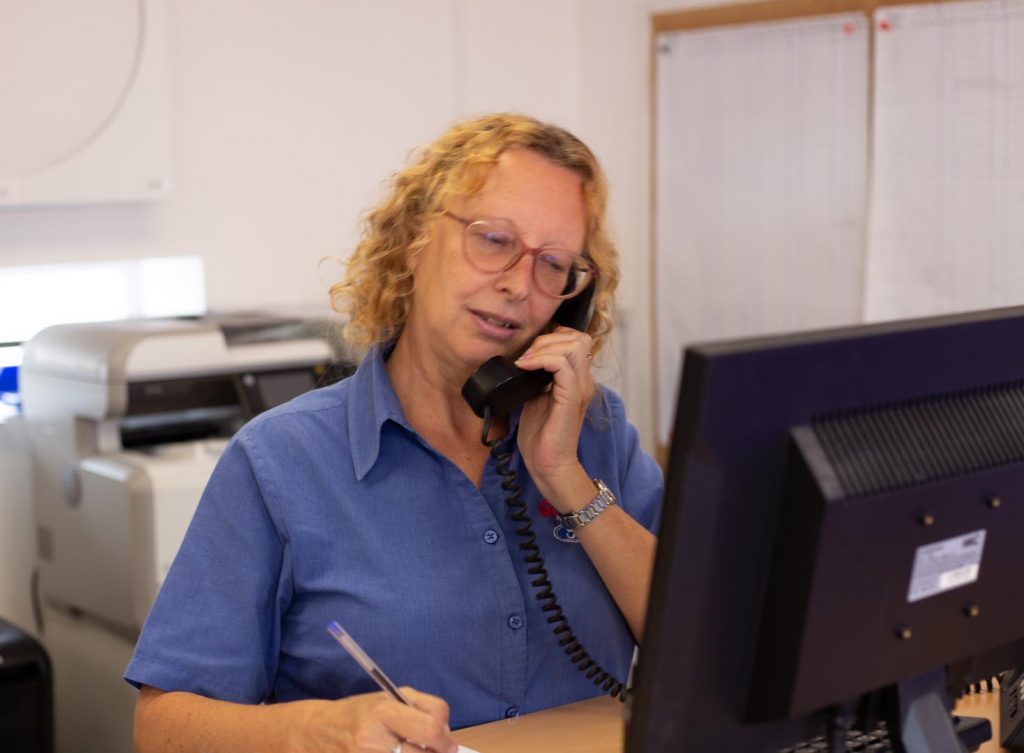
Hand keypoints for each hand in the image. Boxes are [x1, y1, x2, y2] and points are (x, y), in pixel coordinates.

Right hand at [290, 687, 456, 752]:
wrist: (318, 732)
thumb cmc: (359, 713)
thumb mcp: (389, 698)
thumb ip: (422, 708)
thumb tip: (447, 736)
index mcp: (383, 711)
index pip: (429, 727)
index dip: (445, 737)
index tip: (447, 742)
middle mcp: (373, 739)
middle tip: (437, 752)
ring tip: (418, 752)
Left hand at [513, 325, 595, 506]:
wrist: (548, 464)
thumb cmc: (541, 437)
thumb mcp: (535, 397)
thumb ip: (536, 377)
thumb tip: (523, 360)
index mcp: (576, 380)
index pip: (575, 340)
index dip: (551, 337)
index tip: (528, 352)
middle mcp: (583, 381)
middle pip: (577, 337)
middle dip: (547, 339)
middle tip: (526, 356)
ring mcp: (580, 388)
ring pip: (573, 345)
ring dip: (544, 347)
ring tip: (526, 362)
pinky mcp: (572, 398)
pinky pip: (562, 365)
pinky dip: (541, 359)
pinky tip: (525, 367)